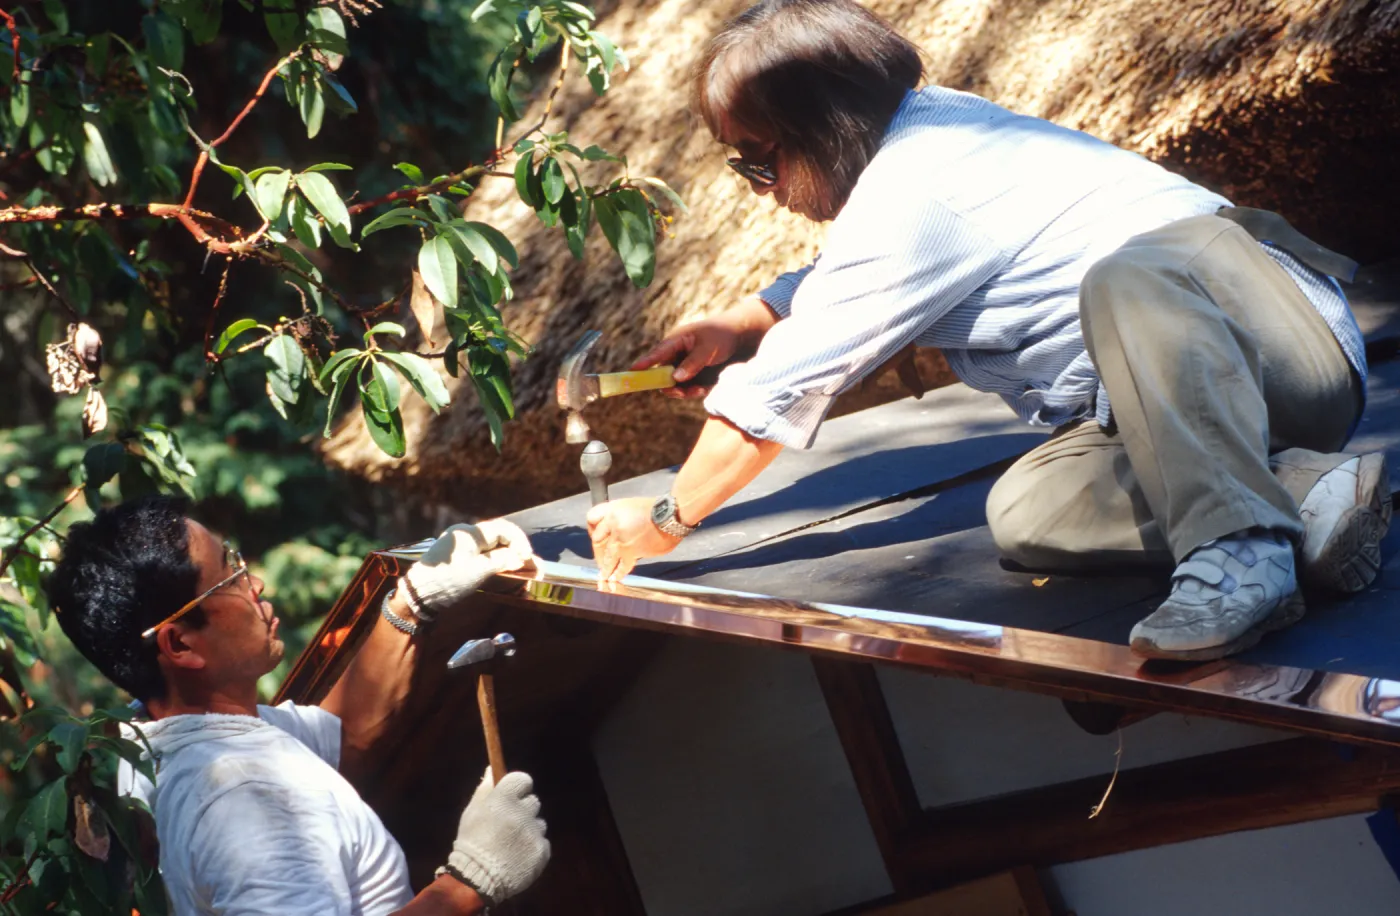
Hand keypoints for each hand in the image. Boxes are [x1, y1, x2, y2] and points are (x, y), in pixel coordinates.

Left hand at [403, 520, 533, 615]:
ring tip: (520, 568)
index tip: (528, 558)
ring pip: (490, 545)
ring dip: (507, 555)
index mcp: (470, 533)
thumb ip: (503, 560)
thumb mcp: (479, 571)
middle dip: (516, 549)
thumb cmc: (448, 580)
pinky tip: (502, 568)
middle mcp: (465, 534)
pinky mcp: (457, 556)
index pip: (503, 529)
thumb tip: (522, 557)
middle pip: (498, 536)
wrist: (419, 594)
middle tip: (530, 564)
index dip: (520, 541)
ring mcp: (460, 545)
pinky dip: (495, 559)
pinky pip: (481, 553)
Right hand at [445, 769, 549, 903]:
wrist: (477, 878)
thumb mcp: (473, 811)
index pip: (523, 780)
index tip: (513, 797)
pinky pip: (542, 841)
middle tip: (508, 825)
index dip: (519, 788)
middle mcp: (522, 812)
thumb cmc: (472, 841)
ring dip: (529, 829)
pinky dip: (533, 847)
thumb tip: (492, 768)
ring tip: (511, 843)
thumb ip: (485, 788)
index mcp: (504, 799)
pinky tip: (519, 855)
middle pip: (533, 801)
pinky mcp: (542, 850)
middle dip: (523, 810)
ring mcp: (534, 832)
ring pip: (538, 822)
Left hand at [587, 496, 680, 581]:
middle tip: (599, 562)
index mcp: (612, 510)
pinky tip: (615, 577)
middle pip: (598, 541)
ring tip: (604, 576)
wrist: (670, 516)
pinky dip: (619, 572)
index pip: (592, 519)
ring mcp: (621, 540)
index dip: (592, 529)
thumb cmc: (655, 509)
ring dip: (606, 568)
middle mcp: (613, 525)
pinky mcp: (631, 552)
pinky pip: (622, 565)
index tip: (595, 538)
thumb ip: (618, 517)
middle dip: (598, 553)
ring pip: (608, 557)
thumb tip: (614, 532)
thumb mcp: (630, 505)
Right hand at [632, 319, 742, 399]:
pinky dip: (695, 391)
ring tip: (701, 389)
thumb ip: (692, 363)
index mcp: (677, 341)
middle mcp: (678, 354)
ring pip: (676, 385)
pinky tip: (707, 388)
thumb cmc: (723, 335)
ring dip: (685, 391)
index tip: (632, 372)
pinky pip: (689, 388)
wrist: (744, 338)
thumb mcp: (708, 348)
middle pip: (663, 375)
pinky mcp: (696, 376)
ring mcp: (686, 366)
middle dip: (670, 386)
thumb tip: (674, 378)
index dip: (644, 364)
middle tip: (681, 392)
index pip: (657, 354)